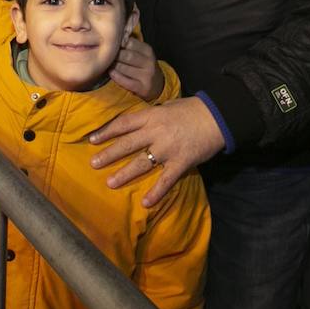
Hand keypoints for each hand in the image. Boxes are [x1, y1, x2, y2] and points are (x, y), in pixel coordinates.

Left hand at [88, 96, 224, 206]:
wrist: (217, 117)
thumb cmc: (192, 109)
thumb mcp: (168, 105)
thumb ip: (152, 115)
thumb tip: (138, 122)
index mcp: (152, 116)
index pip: (123, 124)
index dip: (106, 132)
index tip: (92, 139)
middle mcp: (155, 132)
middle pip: (127, 144)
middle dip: (109, 154)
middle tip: (93, 163)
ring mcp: (167, 149)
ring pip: (141, 163)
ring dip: (124, 173)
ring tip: (110, 182)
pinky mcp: (181, 162)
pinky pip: (166, 180)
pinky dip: (156, 192)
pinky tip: (146, 203)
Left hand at [108, 36, 161, 101]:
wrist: (157, 85)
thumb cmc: (143, 65)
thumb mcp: (142, 53)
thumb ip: (130, 45)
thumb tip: (114, 36)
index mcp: (147, 50)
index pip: (130, 43)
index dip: (118, 43)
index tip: (110, 45)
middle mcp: (149, 62)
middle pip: (127, 55)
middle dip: (114, 56)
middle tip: (105, 56)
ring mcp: (146, 76)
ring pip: (124, 68)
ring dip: (113, 66)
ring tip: (106, 64)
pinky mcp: (142, 88)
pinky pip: (125, 81)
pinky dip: (116, 76)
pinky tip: (111, 73)